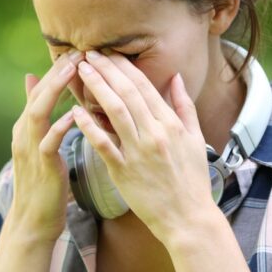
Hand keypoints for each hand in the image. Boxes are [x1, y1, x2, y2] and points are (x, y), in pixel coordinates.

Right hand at [9, 51, 83, 240]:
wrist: (33, 221)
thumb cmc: (44, 183)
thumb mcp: (39, 145)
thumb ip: (38, 115)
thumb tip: (33, 82)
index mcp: (26, 128)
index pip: (41, 91)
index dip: (57, 71)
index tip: (78, 51)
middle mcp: (24, 134)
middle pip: (38, 95)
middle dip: (57, 73)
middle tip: (77, 52)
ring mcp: (30, 150)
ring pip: (39, 112)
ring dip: (56, 90)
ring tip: (74, 71)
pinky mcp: (42, 167)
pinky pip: (49, 142)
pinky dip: (60, 127)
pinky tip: (74, 115)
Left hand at [71, 51, 215, 241]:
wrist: (188, 218)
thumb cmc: (192, 181)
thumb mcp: (196, 139)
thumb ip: (185, 107)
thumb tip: (176, 77)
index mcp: (171, 124)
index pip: (145, 86)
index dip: (124, 67)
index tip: (109, 52)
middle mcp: (155, 133)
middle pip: (127, 93)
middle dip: (107, 70)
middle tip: (88, 53)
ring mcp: (138, 152)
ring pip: (115, 112)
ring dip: (97, 88)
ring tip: (81, 71)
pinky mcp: (124, 171)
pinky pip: (104, 144)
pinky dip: (90, 126)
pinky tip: (76, 111)